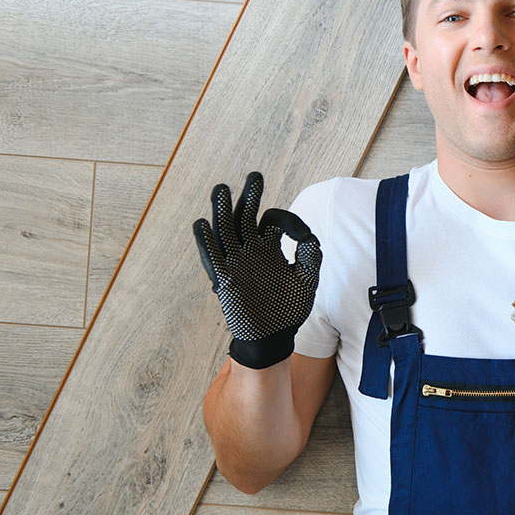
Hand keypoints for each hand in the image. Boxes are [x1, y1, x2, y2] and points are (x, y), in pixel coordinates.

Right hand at [193, 172, 321, 368]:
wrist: (274, 338)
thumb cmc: (290, 310)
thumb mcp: (307, 279)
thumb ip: (311, 254)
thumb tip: (307, 234)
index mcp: (268, 249)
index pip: (269, 221)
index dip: (284, 218)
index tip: (298, 232)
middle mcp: (250, 251)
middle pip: (244, 217)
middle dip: (249, 196)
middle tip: (255, 176)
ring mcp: (235, 263)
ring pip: (225, 230)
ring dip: (222, 210)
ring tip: (221, 188)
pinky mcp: (224, 278)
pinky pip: (212, 256)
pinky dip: (206, 241)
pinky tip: (203, 224)